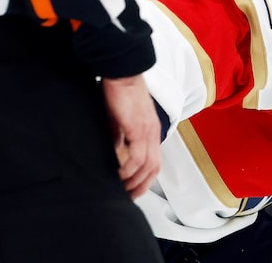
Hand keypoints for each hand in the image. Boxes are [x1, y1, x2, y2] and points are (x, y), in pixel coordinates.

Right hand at [102, 74, 161, 197]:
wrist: (122, 73)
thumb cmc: (119, 92)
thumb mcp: (119, 119)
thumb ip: (120, 135)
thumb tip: (117, 149)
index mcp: (150, 130)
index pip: (154, 160)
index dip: (145, 178)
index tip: (132, 190)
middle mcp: (153, 133)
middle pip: (154, 168)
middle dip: (142, 186)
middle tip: (128, 197)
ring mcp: (148, 131)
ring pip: (148, 166)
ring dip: (135, 181)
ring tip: (121, 190)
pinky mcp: (139, 129)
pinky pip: (138, 156)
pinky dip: (129, 169)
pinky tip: (119, 175)